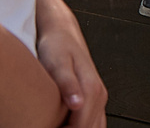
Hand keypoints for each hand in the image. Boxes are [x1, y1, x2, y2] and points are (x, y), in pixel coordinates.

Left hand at [34, 0, 106, 126]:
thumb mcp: (58, 64)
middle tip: (50, 126)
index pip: (82, 127)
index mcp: (92, 88)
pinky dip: (82, 127)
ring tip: (57, 125)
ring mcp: (98, 97)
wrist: (61, 32)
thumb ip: (68, 84)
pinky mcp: (92, 97)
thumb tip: (77, 103)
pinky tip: (65, 124)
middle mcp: (99, 94)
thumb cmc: (56, 46)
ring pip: (95, 126)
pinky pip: (92, 121)